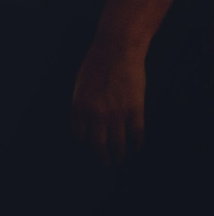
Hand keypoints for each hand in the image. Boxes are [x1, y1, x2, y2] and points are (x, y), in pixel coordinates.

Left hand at [71, 37, 147, 163]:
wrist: (117, 50)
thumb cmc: (96, 65)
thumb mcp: (80, 86)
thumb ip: (82, 105)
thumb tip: (86, 125)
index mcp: (78, 106)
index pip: (79, 135)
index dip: (85, 144)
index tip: (89, 148)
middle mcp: (96, 113)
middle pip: (98, 145)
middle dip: (102, 158)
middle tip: (107, 164)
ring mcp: (116, 113)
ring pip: (119, 144)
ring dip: (120, 155)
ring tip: (121, 160)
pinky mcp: (135, 110)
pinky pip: (137, 134)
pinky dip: (137, 144)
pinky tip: (136, 148)